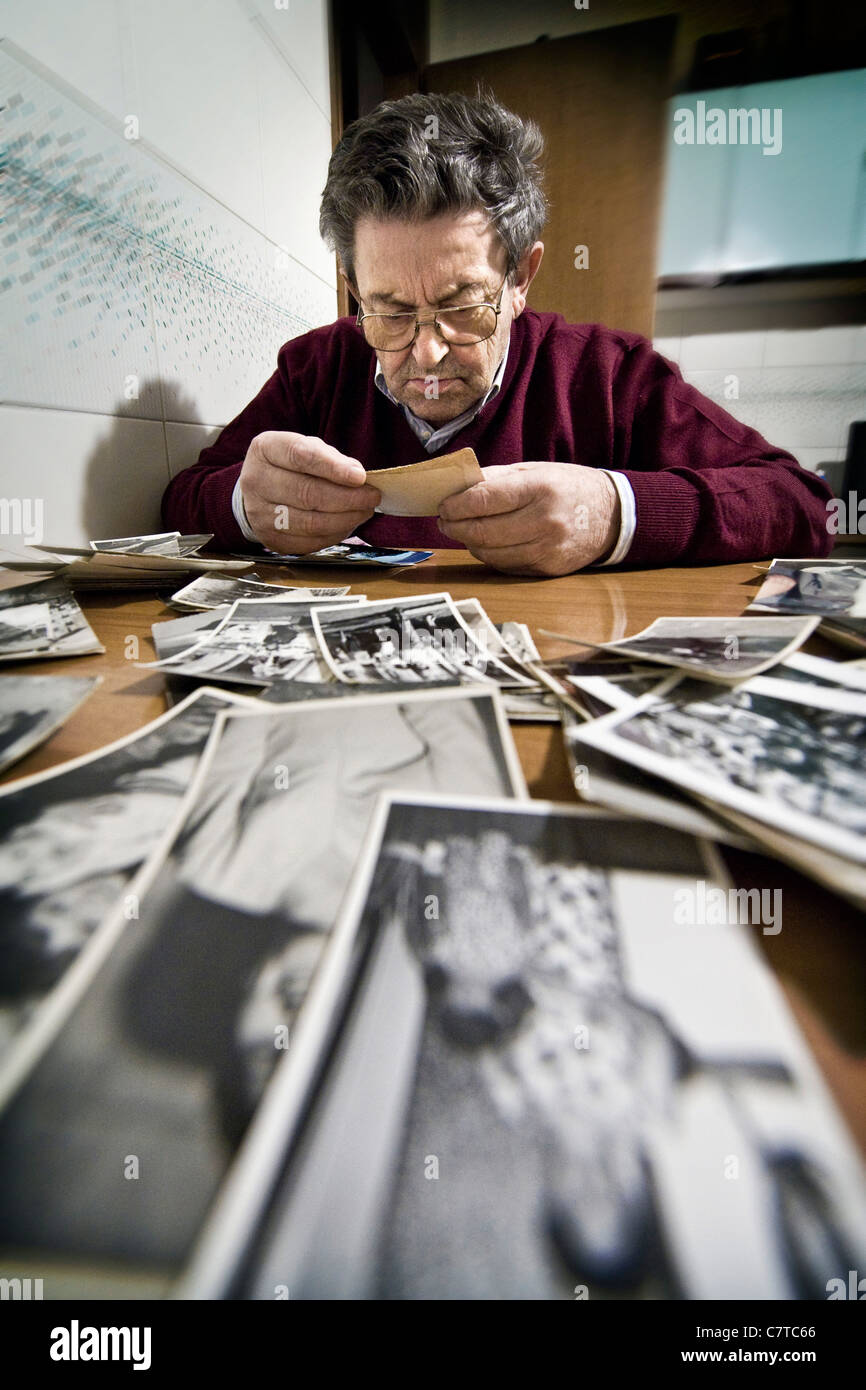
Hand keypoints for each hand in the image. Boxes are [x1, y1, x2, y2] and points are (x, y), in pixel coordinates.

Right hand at [238, 432, 380, 552]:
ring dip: (345, 519)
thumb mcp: (307, 448)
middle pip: (306, 493)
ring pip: (310, 522)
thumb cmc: (291, 466)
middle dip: (347, 497)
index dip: (333, 468)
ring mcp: (259, 514)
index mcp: (265, 449)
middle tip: (371, 497)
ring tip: (365, 511)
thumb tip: (358, 478)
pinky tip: (348, 524)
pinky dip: (334, 534)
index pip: (300, 456)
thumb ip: (330, 458)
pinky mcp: (270, 539)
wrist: (261, 490)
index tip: (360, 476)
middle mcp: (255, 481)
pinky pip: (309, 542)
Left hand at [437, 462, 620, 575]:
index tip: (443, 505)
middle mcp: (544, 521)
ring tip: (463, 530)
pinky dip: (490, 555)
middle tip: (444, 521)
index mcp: (540, 488)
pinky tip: (486, 542)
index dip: (456, 505)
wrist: (612, 515)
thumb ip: (496, 478)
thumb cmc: (568, 487)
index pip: (484, 499)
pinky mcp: (548, 569)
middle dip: (455, 527)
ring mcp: (547, 549)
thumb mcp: (535, 470)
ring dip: (470, 543)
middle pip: (483, 531)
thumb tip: (456, 487)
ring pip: (491, 553)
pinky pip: (506, 565)